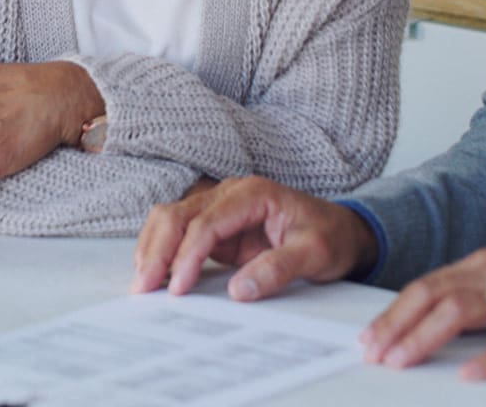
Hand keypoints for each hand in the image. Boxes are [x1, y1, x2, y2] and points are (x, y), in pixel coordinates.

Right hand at [132, 176, 377, 298]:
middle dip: (157, 249)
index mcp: (253, 193)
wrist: (344, 232)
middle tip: (143, 287)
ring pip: (171, 219)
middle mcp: (231, 194)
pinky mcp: (218, 229)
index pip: (207, 221)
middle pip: (179, 214)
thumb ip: (278, 268)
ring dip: (152, 248)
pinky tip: (154, 275)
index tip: (178, 287)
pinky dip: (162, 252)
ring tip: (142, 283)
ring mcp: (221, 209)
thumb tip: (239, 291)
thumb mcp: (315, 254)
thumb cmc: (332, 237)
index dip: (188, 254)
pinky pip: (180, 235)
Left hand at [359, 248, 485, 379]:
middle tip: (373, 352)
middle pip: (432, 295)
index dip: (393, 312)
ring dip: (423, 337)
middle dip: (396, 325)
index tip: (370, 336)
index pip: (425, 286)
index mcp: (482, 266)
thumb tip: (426, 318)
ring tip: (401, 361)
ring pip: (459, 313)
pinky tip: (467, 374)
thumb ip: (470, 293)